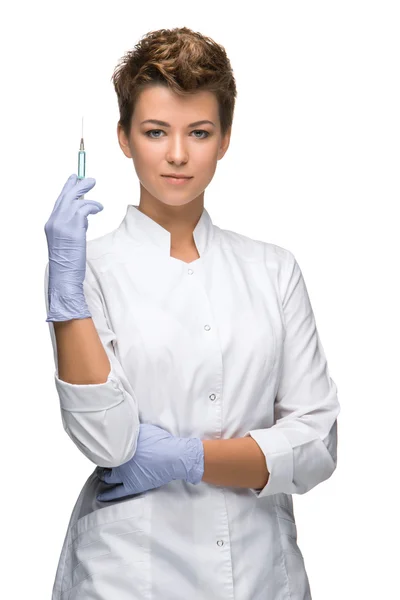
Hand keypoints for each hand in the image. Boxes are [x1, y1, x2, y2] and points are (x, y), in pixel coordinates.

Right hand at [44, 174, 102, 321]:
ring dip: (88, 197)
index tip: (74, 179)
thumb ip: (72, 227)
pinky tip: (99, 209)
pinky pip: (83, 209)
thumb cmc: (69, 263)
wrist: (64, 276)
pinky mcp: (72, 229)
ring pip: (75, 201)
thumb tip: (83, 216)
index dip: (67, 189)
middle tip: (89, 178)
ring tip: (97, 199)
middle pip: (66, 197)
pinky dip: (93, 206)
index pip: (59, 201)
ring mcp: (62, 225)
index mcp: (51, 224)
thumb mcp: (68, 241)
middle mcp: (54, 222)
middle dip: (77, 185)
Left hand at [96, 423, 203, 500]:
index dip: (106, 448)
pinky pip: (116, 492)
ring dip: (104, 475)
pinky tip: (100, 496)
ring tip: (102, 474)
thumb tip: (125, 429)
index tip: (106, 448)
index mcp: (121, 445)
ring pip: (108, 477)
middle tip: (102, 460)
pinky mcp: (132, 485)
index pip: (108, 447)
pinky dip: (107, 494)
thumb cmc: (161, 441)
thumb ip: (131, 432)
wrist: (173, 456)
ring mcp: (124, 474)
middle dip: (103, 461)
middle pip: (105, 461)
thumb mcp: (144, 429)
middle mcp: (119, 460)